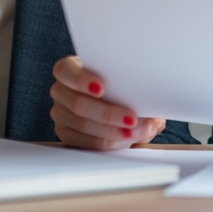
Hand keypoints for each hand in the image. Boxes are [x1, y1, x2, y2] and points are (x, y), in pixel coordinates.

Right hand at [50, 56, 164, 149]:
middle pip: (77, 103)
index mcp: (71, 69)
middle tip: (131, 118)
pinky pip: (83, 142)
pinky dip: (106, 142)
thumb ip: (138, 89)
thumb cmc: (121, 88)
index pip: (65, 71)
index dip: (81, 79)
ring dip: (112, 131)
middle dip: (108, 113)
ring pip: (83, 125)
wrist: (119, 106)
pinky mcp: (66, 134)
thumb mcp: (129, 82)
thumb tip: (151, 110)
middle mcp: (62, 91)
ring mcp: (61, 113)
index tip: (102, 88)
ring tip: (134, 132)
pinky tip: (122, 140)